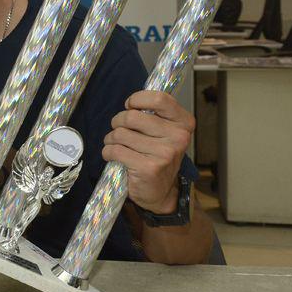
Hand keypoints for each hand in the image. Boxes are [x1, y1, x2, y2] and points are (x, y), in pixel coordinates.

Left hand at [102, 91, 193, 214]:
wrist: (160, 192)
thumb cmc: (157, 156)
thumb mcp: (163, 132)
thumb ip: (153, 114)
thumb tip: (130, 102)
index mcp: (184, 123)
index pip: (159, 98)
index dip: (137, 99)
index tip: (130, 106)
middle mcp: (178, 137)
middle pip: (132, 116)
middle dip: (117, 122)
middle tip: (119, 130)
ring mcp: (165, 154)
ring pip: (120, 134)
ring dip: (111, 139)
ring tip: (117, 145)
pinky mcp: (148, 168)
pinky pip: (115, 150)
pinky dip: (108, 152)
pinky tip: (114, 157)